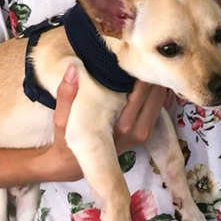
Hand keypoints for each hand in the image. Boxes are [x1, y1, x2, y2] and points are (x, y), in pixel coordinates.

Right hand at [38, 65, 169, 182]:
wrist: (71, 165)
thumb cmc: (66, 140)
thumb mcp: (61, 120)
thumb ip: (66, 95)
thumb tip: (72, 69)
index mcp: (118, 128)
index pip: (139, 97)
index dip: (141, 75)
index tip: (136, 55)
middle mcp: (134, 132)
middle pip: (154, 98)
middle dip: (152, 77)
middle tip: (147, 54)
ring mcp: (141, 135)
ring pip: (159, 104)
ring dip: (156, 85)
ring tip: (149, 63)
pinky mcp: (142, 134)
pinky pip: (156, 110)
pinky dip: (155, 95)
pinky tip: (147, 79)